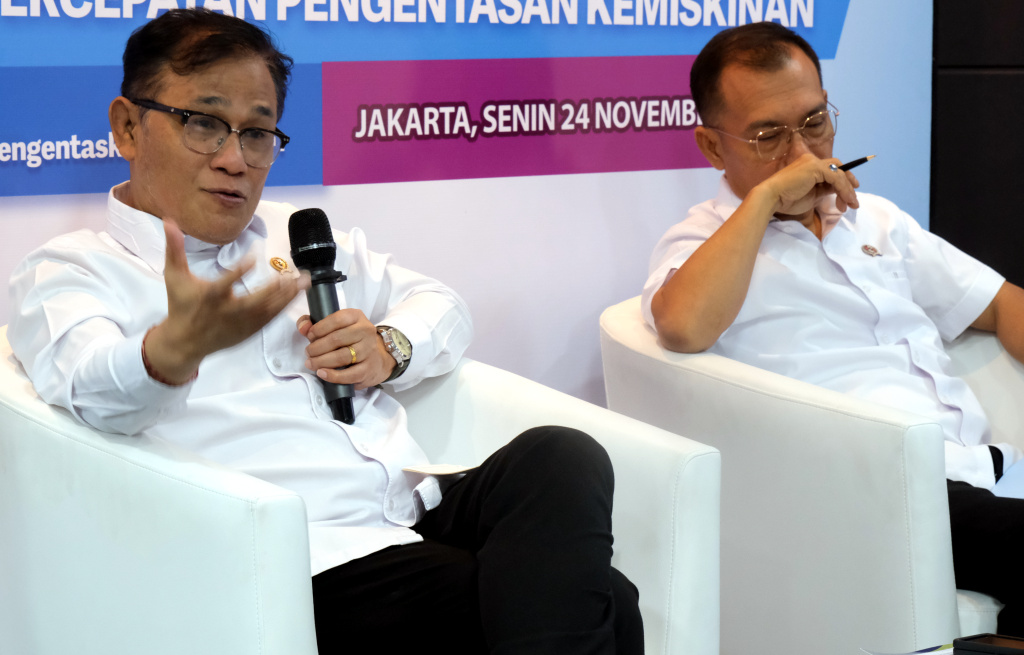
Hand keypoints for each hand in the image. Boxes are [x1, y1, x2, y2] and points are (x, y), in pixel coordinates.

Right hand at [145, 218, 307, 383]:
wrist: (185, 341)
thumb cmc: (180, 305)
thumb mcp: (175, 276)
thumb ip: (174, 248)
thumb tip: (170, 221)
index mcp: (210, 297)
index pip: (225, 283)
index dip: (239, 271)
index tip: (252, 258)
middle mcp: (228, 312)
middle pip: (255, 301)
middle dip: (275, 289)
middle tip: (292, 275)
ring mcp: (241, 324)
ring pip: (267, 310)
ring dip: (287, 296)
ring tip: (303, 280)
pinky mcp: (249, 331)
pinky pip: (270, 319)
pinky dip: (283, 306)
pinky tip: (296, 293)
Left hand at [298, 308, 396, 389]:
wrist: (376, 359)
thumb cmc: (350, 341)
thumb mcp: (335, 327)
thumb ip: (314, 324)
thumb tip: (303, 327)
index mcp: (356, 316)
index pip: (336, 320)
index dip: (319, 329)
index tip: (310, 336)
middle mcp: (366, 331)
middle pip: (336, 339)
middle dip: (317, 348)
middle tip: (308, 353)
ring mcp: (369, 350)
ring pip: (342, 357)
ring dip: (321, 361)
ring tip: (311, 363)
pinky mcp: (369, 368)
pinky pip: (349, 374)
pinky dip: (333, 375)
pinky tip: (322, 373)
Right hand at [760, 153, 860, 215]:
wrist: (771, 197)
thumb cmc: (786, 200)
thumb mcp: (811, 195)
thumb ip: (824, 190)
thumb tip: (837, 191)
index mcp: (808, 165)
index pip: (831, 169)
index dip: (843, 179)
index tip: (851, 192)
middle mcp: (811, 160)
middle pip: (838, 167)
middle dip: (849, 182)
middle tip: (853, 200)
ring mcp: (813, 162)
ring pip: (839, 173)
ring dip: (847, 190)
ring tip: (851, 205)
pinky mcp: (815, 167)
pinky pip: (836, 177)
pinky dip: (843, 189)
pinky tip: (845, 201)